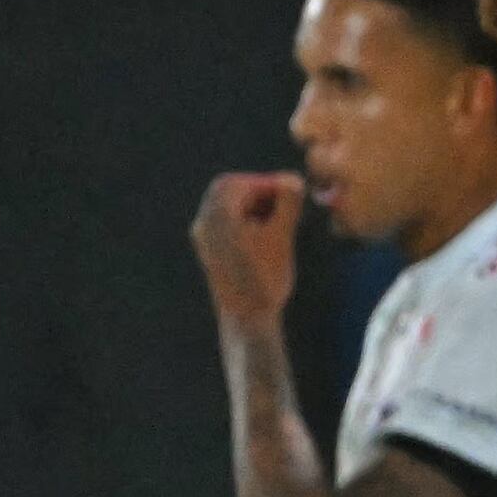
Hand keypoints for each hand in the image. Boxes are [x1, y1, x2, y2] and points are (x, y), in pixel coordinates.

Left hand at [191, 170, 304, 322]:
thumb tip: (293, 178)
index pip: (237, 183)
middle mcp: (204, 223)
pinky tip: (266, 231)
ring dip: (252, 203)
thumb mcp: (282, 236)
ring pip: (226, 205)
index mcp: (217, 217)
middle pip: (227, 191)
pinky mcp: (209, 249)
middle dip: (257, 190)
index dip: (265, 181)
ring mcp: (204, 237)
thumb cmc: (265, 277)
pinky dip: (245, 217)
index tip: (290, 189)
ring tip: (280, 216)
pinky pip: (224, 221)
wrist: (246, 317)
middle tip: (285, 199)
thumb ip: (287, 203)